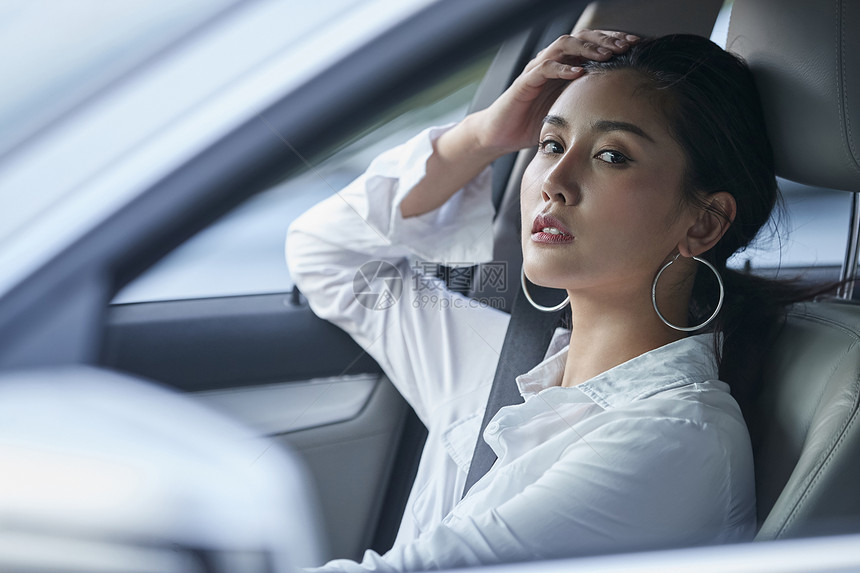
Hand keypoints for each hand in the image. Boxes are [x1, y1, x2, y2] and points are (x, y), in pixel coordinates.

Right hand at [472, 29, 639, 153]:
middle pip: (581, 38)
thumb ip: (587, 102)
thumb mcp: (568, 111)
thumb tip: (621, 106)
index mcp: (564, 66)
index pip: (592, 44)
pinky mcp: (525, 82)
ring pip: (564, 46)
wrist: (501, 133)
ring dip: (587, 49)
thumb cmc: (533, 123)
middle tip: (627, 46)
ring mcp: (537, 69)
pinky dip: (562, 68)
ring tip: (606, 55)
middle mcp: (551, 62)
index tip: (637, 46)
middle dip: (606, 40)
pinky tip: (578, 72)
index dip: (614, 41)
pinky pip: (544, 69)